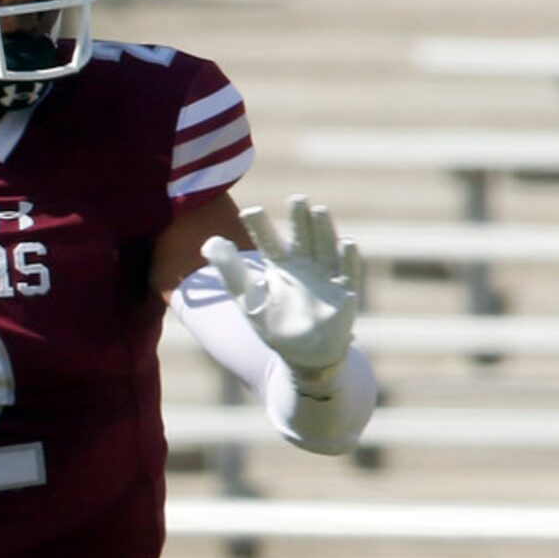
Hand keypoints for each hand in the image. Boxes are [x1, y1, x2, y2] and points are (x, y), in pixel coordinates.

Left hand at [204, 195, 362, 373]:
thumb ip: (231, 272)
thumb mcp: (249, 301)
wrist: (304, 358)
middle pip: (303, 236)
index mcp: (280, 266)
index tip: (249, 213)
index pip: (269, 240)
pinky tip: (346, 243)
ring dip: (324, 230)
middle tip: (296, 199)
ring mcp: (326, 276)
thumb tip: (209, 242)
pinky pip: (349, 271)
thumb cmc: (275, 329)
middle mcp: (305, 265)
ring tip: (318, 211)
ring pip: (326, 247)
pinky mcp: (345, 292)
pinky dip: (348, 257)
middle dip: (300, 219)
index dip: (260, 227)